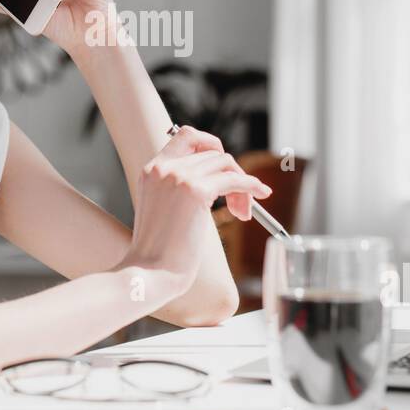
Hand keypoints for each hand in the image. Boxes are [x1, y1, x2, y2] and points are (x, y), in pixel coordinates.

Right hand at [119, 125, 272, 297]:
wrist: (150, 273)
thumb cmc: (158, 253)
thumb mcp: (162, 209)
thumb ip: (178, 189)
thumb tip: (214, 181)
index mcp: (152, 170)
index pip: (188, 136)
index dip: (211, 146)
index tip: (224, 167)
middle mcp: (164, 168)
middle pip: (213, 153)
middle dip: (231, 173)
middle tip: (238, 203)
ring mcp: (179, 177)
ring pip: (225, 163)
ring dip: (241, 184)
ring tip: (242, 211)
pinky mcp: (196, 192)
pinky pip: (234, 179)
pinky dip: (251, 185)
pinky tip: (259, 195)